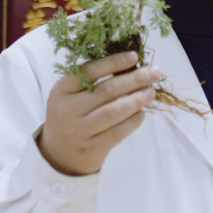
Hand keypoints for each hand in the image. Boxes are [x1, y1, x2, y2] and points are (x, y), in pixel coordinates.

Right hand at [38, 52, 161, 176]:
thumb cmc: (70, 118)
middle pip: (107, 90)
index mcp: (61, 91)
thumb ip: (89, 82)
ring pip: (114, 111)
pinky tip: (142, 113)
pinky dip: (133, 121)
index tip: (134, 57)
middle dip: (134, 79)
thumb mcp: (69, 96)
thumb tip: (128, 66)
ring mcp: (80, 131)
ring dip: (136, 100)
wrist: (58, 155)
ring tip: (151, 92)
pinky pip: (118, 132)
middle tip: (154, 73)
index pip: (89, 71)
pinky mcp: (92, 149)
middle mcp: (68, 110)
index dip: (113, 62)